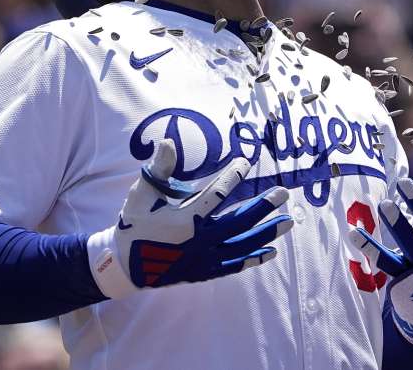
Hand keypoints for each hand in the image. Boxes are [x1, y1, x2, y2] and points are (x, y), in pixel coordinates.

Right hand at [87, 139, 290, 297]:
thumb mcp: (141, 195)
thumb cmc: (134, 225)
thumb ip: (159, 169)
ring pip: (242, 245)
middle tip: (283, 193)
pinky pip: (234, 264)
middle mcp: (198, 241)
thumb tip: (168, 141)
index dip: (232, 177)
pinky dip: (253, 258)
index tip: (245, 162)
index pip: (214, 195)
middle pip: (238, 222)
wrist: (124, 266)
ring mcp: (203, 258)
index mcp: (182, 220)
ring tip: (289, 221)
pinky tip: (271, 251)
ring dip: (267, 233)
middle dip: (263, 207)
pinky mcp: (204, 271)